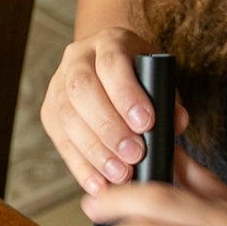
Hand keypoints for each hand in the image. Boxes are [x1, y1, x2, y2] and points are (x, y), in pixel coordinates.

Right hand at [40, 26, 184, 194]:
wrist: (107, 65)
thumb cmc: (139, 75)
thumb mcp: (158, 77)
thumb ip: (169, 99)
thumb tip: (175, 123)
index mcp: (108, 42)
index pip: (112, 63)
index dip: (126, 94)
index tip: (146, 123)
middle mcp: (77, 59)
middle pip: (82, 91)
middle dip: (109, 127)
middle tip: (134, 155)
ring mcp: (58, 85)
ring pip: (67, 117)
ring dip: (95, 151)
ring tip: (120, 174)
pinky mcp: (50, 113)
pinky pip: (61, 142)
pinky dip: (81, 167)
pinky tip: (99, 184)